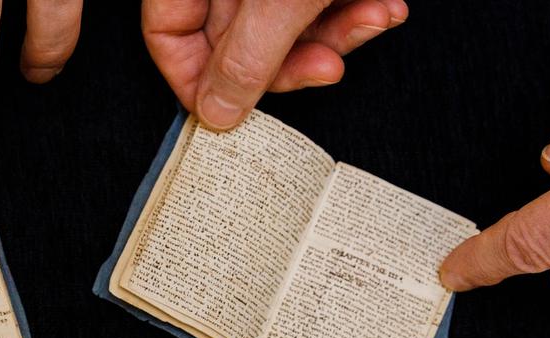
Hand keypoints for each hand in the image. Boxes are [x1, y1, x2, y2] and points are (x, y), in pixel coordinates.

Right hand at [142, 0, 408, 129]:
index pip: (166, 33)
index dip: (191, 79)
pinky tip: (383, 6)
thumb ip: (247, 58)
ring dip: (336, 36)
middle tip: (326, 67)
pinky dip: (354, 9)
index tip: (226, 113)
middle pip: (233, 39)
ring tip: (374, 20)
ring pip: (284, 25)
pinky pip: (318, 2)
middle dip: (291, 60)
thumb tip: (214, 115)